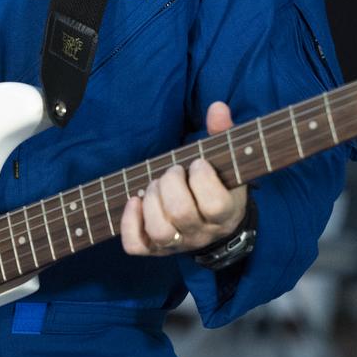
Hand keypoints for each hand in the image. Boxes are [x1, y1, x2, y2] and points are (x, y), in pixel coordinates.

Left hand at [120, 101, 247, 256]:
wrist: (213, 223)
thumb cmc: (219, 185)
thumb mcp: (226, 162)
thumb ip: (223, 134)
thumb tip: (217, 108)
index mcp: (225, 215)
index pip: (215, 205)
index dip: (202, 179)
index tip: (198, 163)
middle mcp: (202, 234)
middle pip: (181, 214)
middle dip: (171, 183)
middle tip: (173, 171)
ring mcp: (177, 244)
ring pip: (160, 231)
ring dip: (152, 200)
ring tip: (156, 185)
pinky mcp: (154, 249)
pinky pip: (135, 246)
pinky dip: (129, 223)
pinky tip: (134, 201)